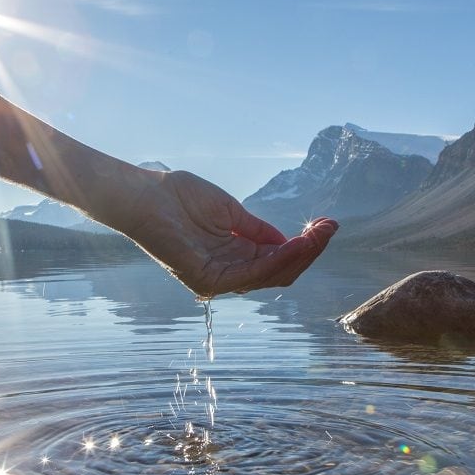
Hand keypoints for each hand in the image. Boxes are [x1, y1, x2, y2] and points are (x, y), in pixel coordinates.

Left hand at [119, 170, 337, 297]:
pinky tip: (296, 244)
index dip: (303, 245)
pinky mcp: (208, 280)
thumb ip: (258, 229)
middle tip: (330, 229)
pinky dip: (277, 260)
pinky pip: (251, 274)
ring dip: (299, 255)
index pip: (277, 259)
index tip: (326, 225)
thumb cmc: (179, 198)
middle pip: (279, 271)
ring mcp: (218, 279)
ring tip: (319, 235)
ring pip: (271, 275)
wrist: (145, 195)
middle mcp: (228, 272)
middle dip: (308, 251)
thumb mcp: (231, 212)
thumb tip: (289, 240)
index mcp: (233, 256)